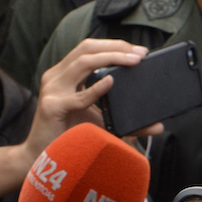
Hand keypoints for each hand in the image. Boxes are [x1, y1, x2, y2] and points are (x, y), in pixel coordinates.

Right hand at [27, 39, 158, 158]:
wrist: (43, 157)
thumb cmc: (71, 135)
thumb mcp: (101, 121)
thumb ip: (128, 120)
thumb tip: (158, 126)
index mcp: (66, 74)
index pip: (90, 48)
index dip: (115, 45)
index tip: (140, 50)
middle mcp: (56, 77)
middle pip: (86, 48)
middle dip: (116, 47)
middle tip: (140, 54)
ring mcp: (52, 91)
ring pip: (82, 63)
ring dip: (111, 58)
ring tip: (132, 62)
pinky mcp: (51, 108)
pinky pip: (76, 97)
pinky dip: (95, 89)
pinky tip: (110, 83)